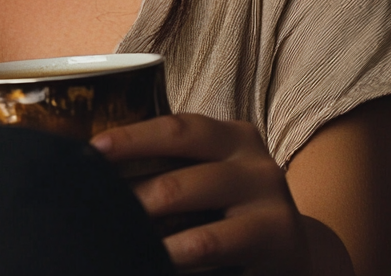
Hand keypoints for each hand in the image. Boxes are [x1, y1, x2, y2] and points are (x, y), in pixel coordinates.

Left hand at [92, 114, 328, 274]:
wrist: (297, 254)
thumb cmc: (235, 209)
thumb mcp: (213, 174)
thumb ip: (173, 166)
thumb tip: (99, 169)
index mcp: (231, 136)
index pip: (175, 128)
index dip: (133, 138)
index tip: (93, 149)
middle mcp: (254, 161)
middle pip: (182, 171)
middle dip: (135, 193)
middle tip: (97, 203)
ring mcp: (270, 202)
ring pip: (197, 216)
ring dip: (153, 232)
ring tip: (122, 239)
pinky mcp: (277, 240)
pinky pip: (216, 249)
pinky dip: (180, 257)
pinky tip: (157, 262)